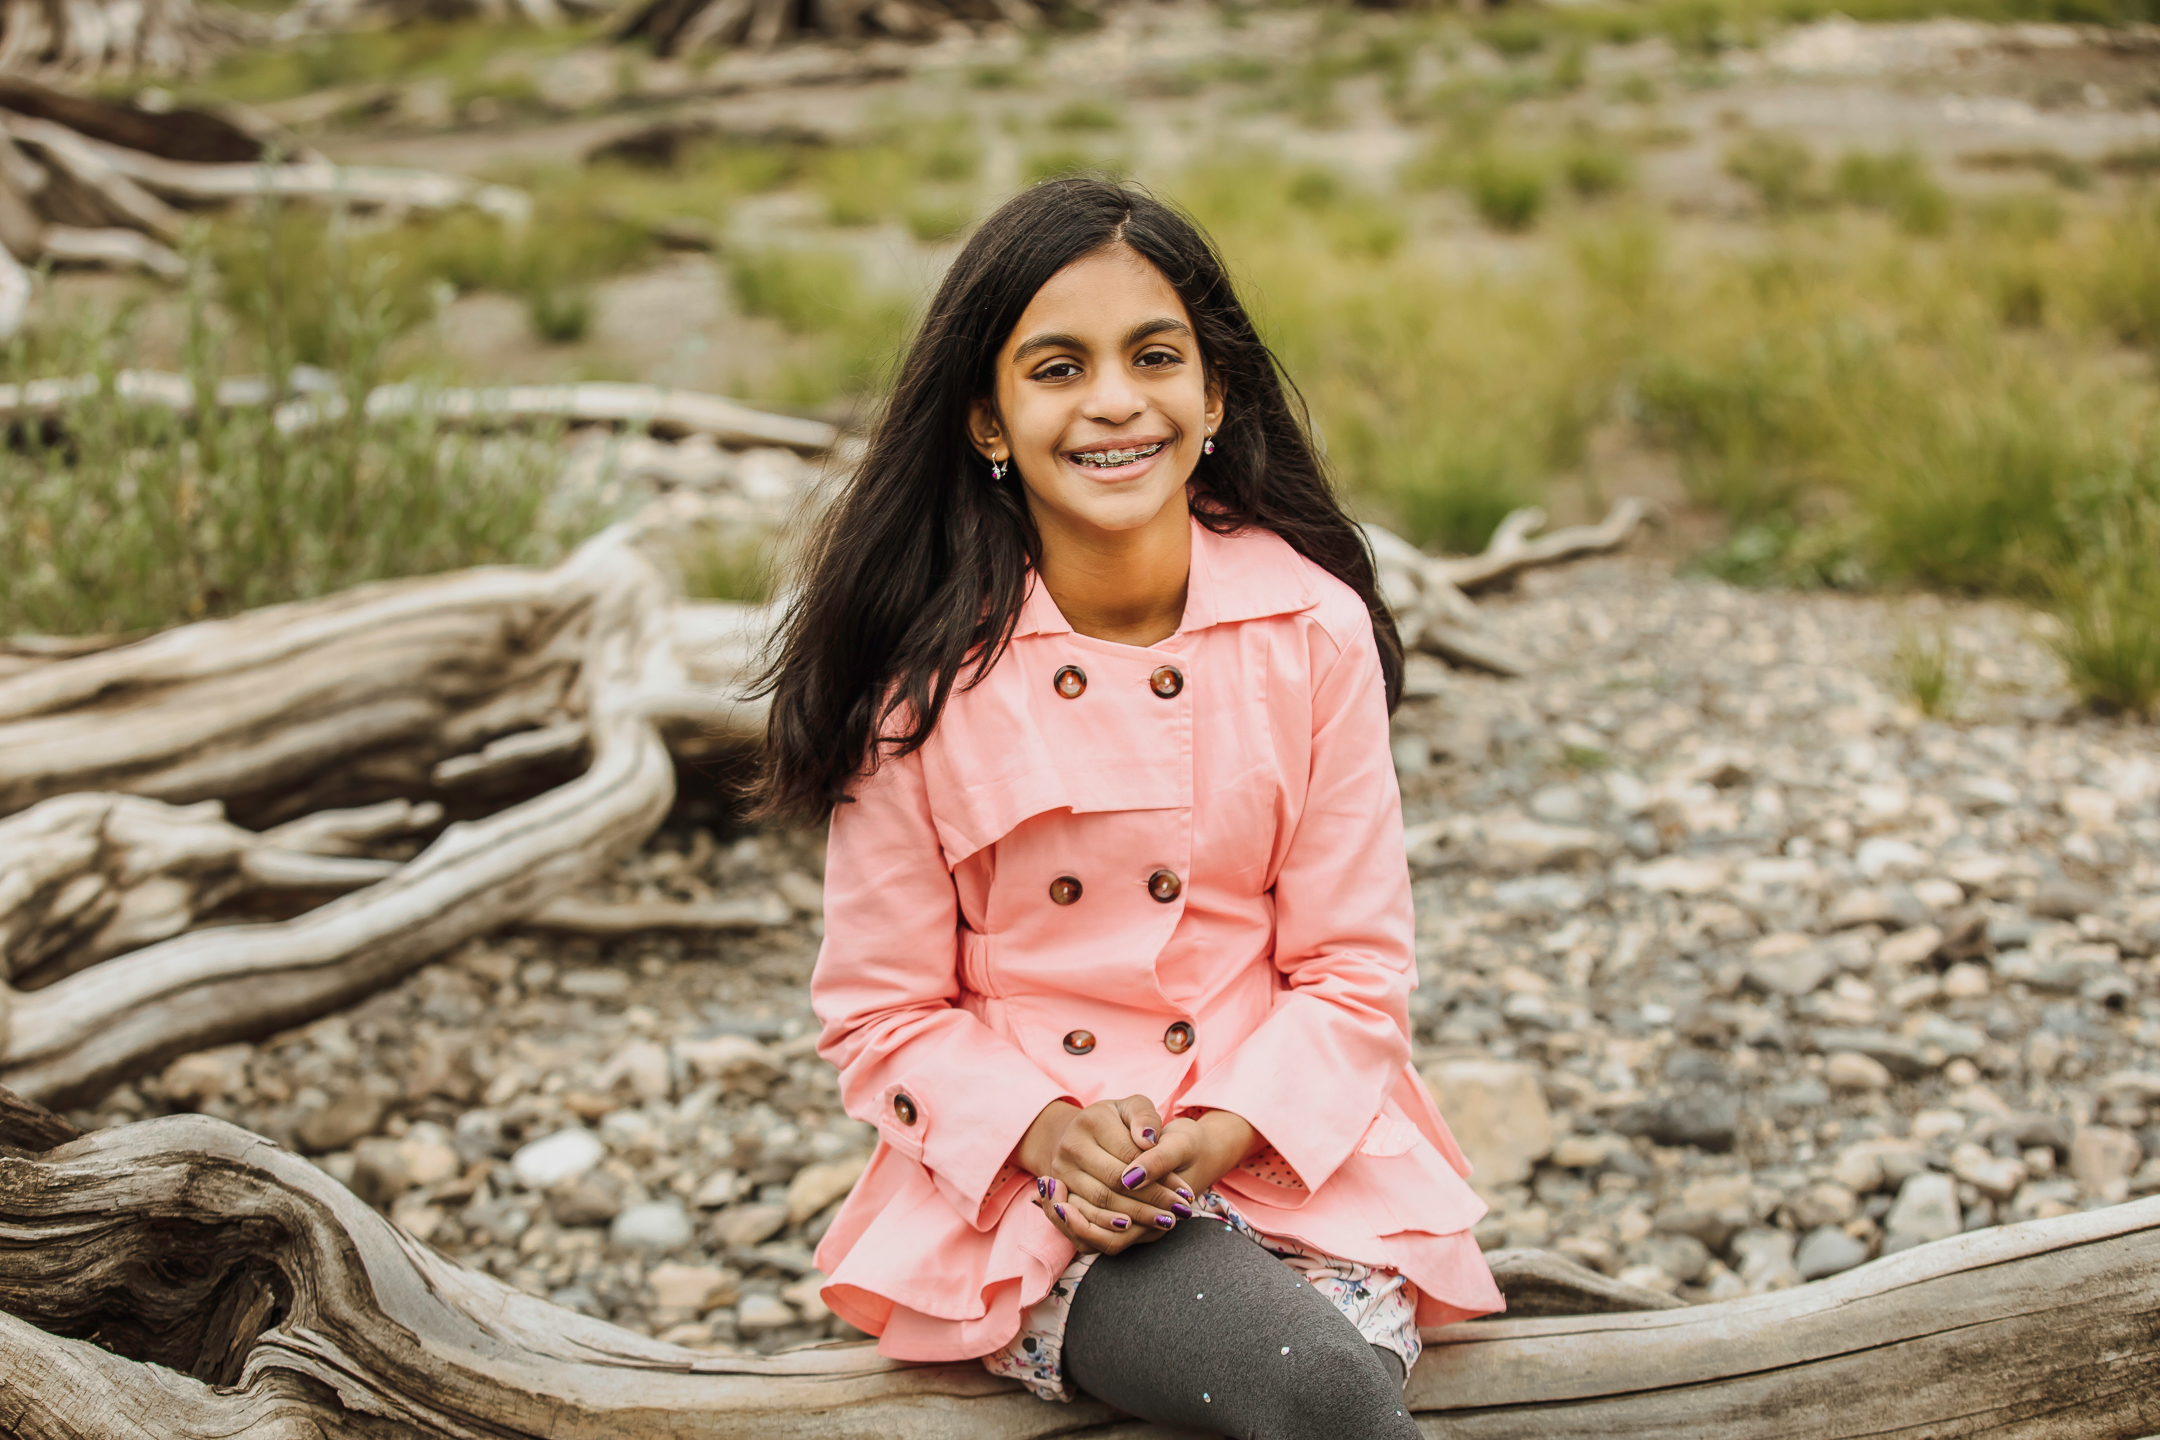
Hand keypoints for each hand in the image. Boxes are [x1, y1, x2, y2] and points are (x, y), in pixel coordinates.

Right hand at [1015, 1095, 1194, 1254]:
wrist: (1078, 1137)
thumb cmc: (1116, 1122)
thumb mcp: (1134, 1108)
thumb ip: (1145, 1118)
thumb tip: (1149, 1141)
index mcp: (1090, 1121)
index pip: (1130, 1155)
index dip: (1160, 1175)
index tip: (1185, 1191)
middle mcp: (1070, 1147)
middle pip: (1115, 1182)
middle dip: (1152, 1199)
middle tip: (1180, 1212)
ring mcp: (1060, 1172)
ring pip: (1100, 1202)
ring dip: (1135, 1216)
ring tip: (1165, 1221)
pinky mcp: (1058, 1195)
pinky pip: (1083, 1217)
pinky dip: (1108, 1226)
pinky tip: (1132, 1228)